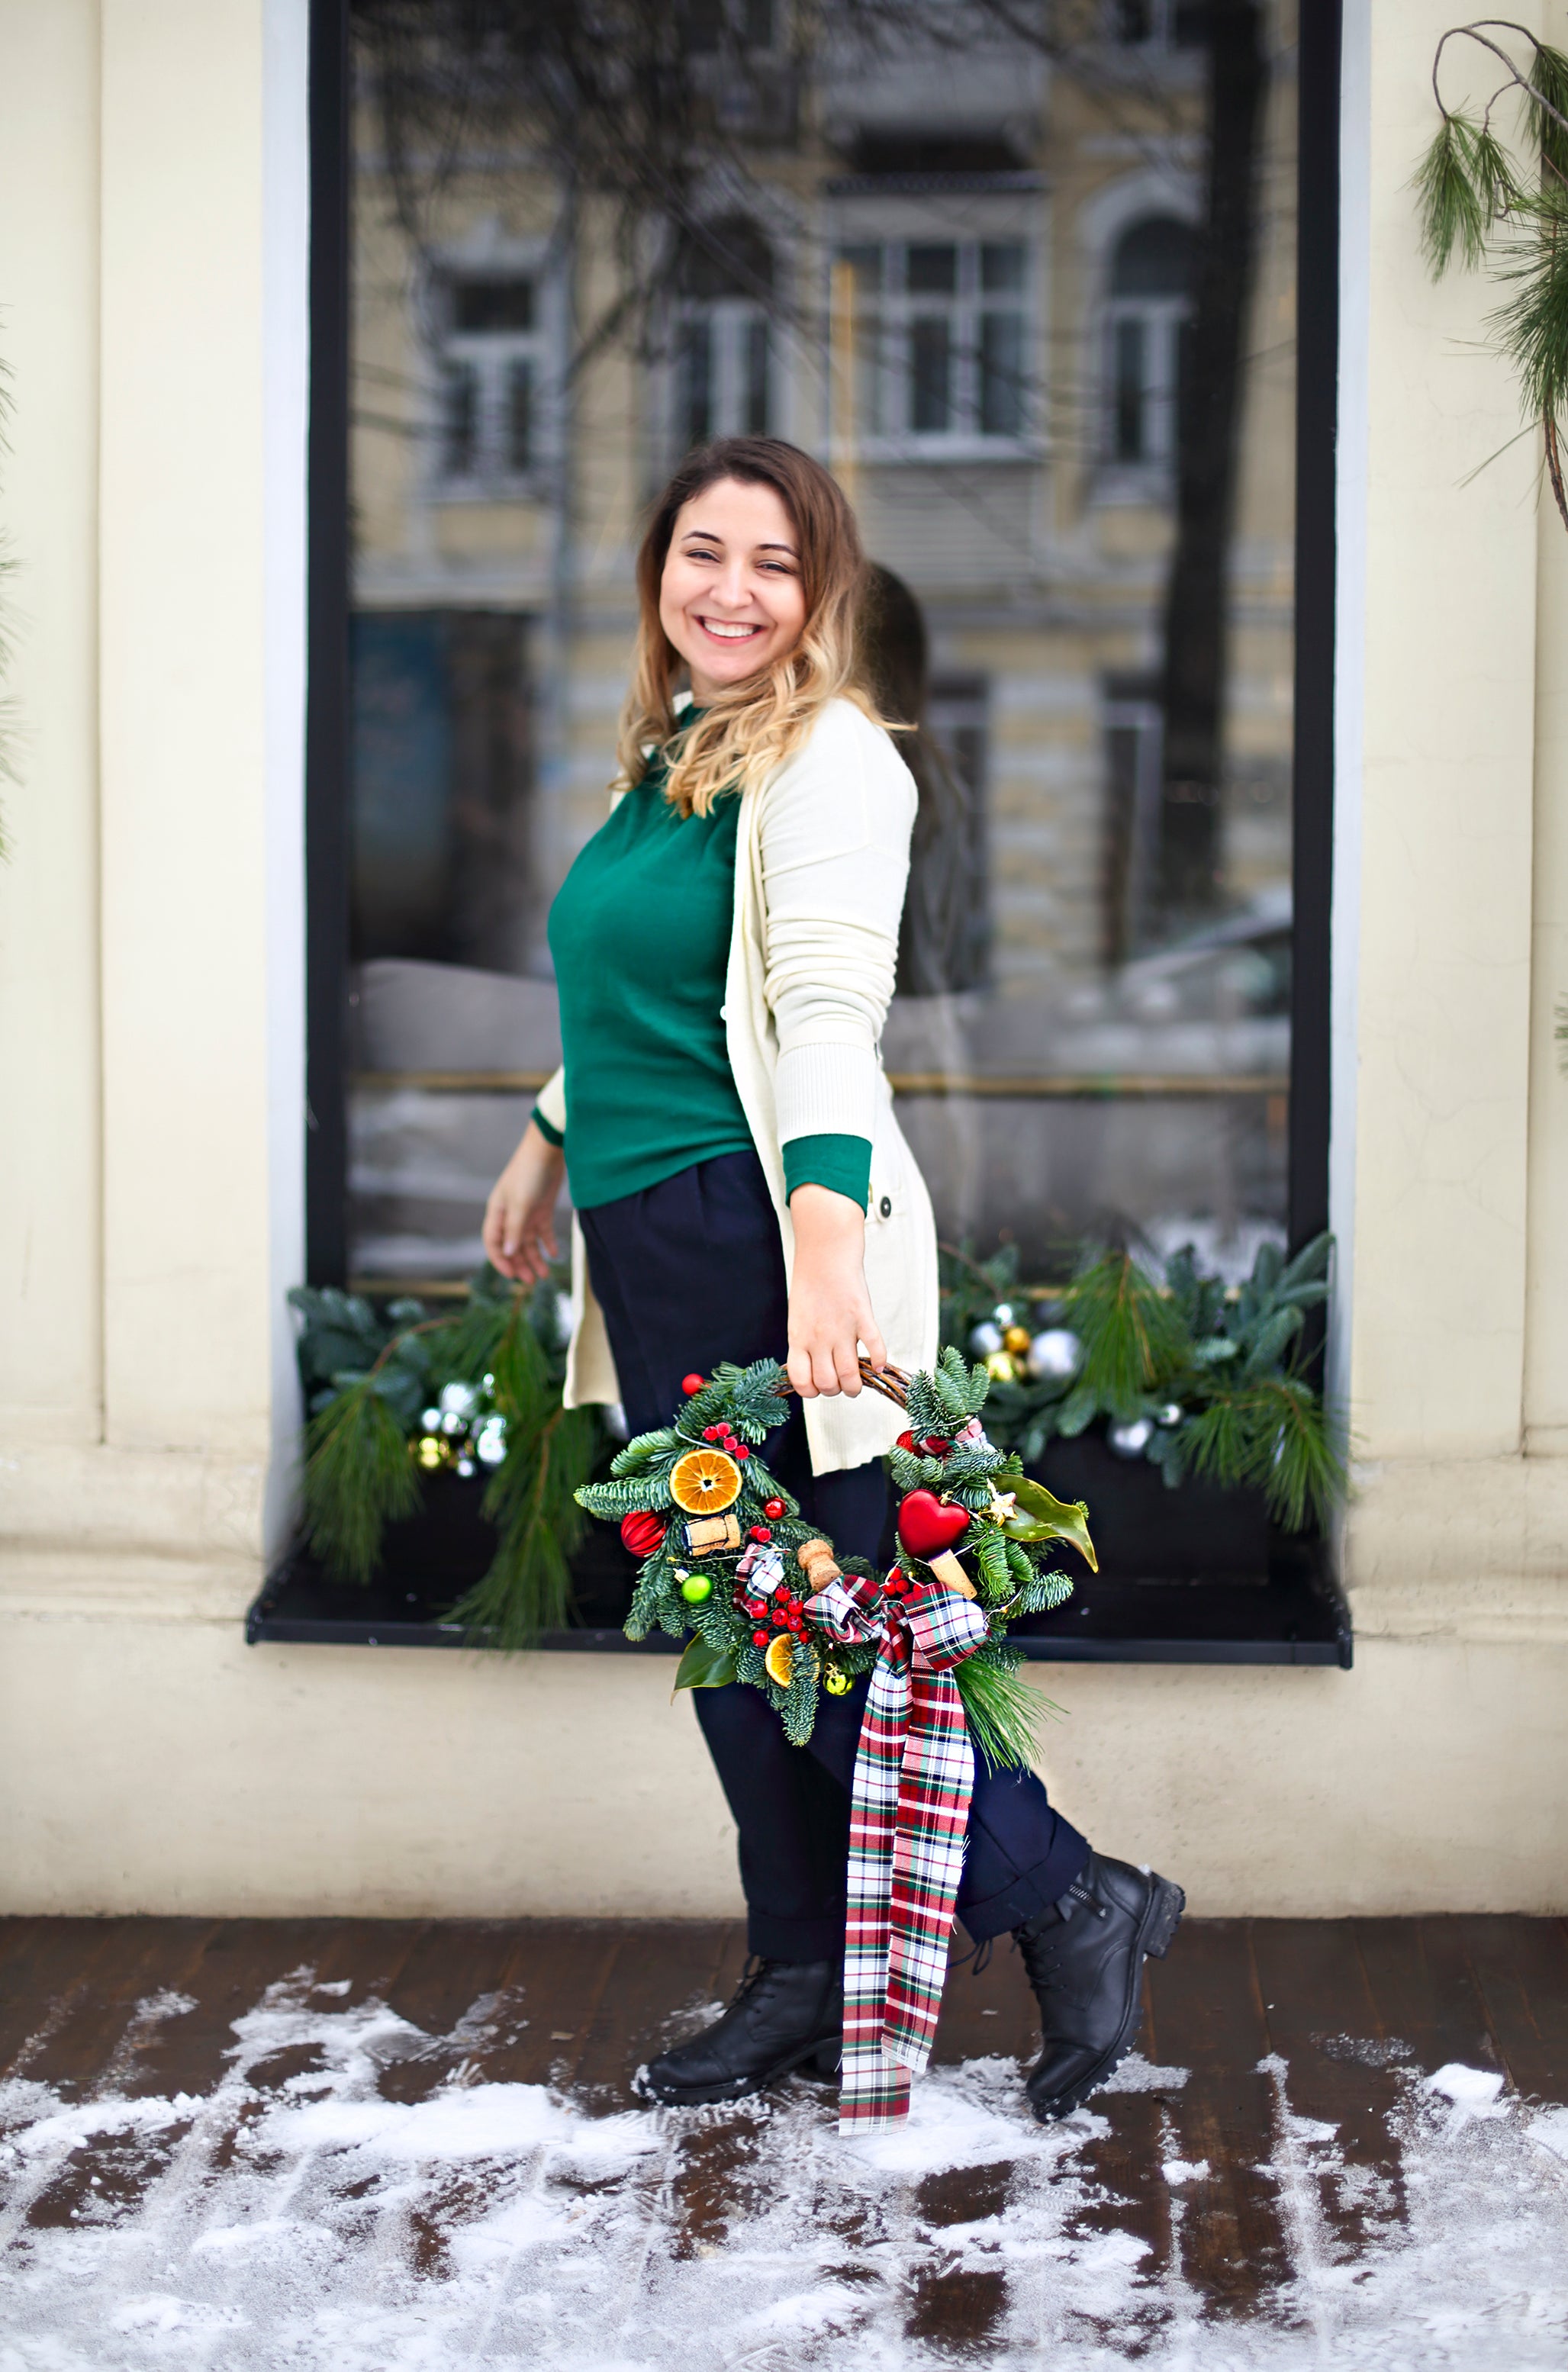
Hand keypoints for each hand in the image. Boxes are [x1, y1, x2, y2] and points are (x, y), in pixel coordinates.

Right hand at [482, 1121, 566, 1283]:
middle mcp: (510, 1214)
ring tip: (545, 1274)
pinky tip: (555, 1254)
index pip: (493, 1242)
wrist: (549, 1148)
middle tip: (531, 1281)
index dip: (500, 1260)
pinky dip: (548, 1243)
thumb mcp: (521, 1203)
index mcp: (497, 1211)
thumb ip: (515, 1229)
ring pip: (528, 1242)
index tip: (511, 1276)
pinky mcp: (542, 1208)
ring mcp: (526, 1212)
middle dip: (520, 1264)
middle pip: (512, 1245)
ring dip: (535, 1258)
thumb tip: (508, 1252)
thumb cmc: (529, 1172)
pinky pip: (543, 1231)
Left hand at [786, 1184, 887, 1397]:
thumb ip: (805, 1344)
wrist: (824, 1253)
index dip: (812, 1392)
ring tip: (858, 1382)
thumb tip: (812, 1371)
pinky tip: (879, 1364)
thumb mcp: (798, 1318)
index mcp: (799, 1339)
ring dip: (856, 1386)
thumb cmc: (811, 1285)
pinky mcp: (861, 1315)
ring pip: (850, 1375)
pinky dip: (880, 1360)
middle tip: (842, 1382)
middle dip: (836, 1390)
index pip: (802, 1383)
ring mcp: (841, 1328)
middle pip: (828, 1384)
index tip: (819, 1385)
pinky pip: (875, 1346)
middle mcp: (818, 1338)